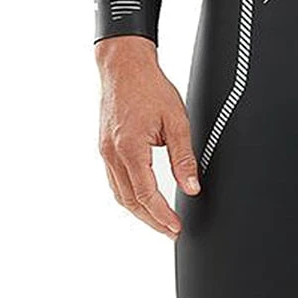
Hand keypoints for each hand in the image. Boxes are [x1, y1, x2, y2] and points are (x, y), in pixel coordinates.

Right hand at [96, 36, 200, 238]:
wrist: (124, 66)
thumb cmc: (149, 87)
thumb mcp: (176, 121)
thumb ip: (184, 157)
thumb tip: (191, 187)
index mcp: (129, 148)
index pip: (146, 194)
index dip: (162, 216)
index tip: (176, 228)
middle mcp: (112, 154)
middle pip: (130, 201)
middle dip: (152, 221)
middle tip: (171, 232)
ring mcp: (105, 152)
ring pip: (121, 194)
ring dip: (140, 212)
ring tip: (160, 222)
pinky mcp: (105, 148)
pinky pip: (115, 181)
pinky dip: (130, 196)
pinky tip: (143, 201)